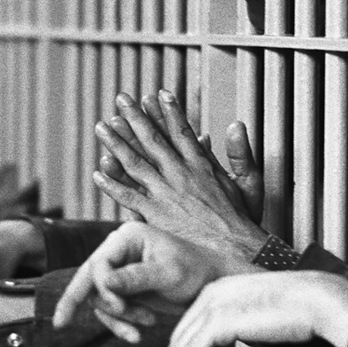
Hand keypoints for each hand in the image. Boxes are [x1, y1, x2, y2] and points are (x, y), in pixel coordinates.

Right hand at [53, 222, 240, 342]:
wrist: (212, 284)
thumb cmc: (196, 271)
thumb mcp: (168, 274)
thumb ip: (136, 278)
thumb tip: (106, 282)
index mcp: (127, 237)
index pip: (99, 263)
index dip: (102, 287)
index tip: (120, 306)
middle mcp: (119, 250)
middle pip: (89, 278)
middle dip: (93, 303)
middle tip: (72, 323)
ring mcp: (120, 270)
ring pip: (97, 298)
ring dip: (116, 318)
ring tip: (141, 328)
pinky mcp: (124, 289)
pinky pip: (109, 309)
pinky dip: (120, 323)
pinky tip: (136, 334)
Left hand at [93, 91, 267, 265]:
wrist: (234, 252)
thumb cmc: (241, 221)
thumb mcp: (249, 182)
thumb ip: (240, 153)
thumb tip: (235, 125)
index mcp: (201, 166)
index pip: (181, 132)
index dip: (168, 112)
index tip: (157, 94)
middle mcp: (180, 175)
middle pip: (152, 140)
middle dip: (135, 118)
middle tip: (121, 99)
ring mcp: (165, 194)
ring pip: (135, 163)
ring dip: (117, 144)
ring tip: (102, 126)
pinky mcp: (155, 215)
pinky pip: (128, 197)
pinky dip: (112, 184)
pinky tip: (98, 172)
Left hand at [167, 271, 347, 346]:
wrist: (317, 300)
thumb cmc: (303, 307)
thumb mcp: (264, 313)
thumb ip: (247, 324)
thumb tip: (242, 342)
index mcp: (223, 288)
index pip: (190, 321)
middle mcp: (214, 293)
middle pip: (181, 334)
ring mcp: (214, 306)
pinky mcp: (219, 323)